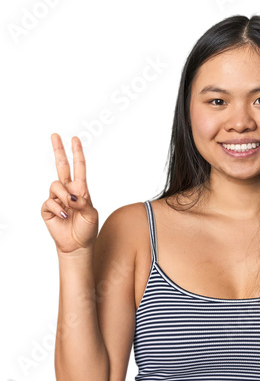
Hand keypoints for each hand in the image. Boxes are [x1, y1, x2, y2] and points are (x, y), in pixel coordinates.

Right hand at [41, 133, 98, 254]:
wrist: (78, 245)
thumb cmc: (87, 229)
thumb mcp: (92, 215)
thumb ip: (84, 202)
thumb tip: (71, 196)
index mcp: (81, 190)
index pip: (79, 167)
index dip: (77, 153)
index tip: (75, 139)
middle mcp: (68, 191)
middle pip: (62, 166)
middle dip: (58, 150)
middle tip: (55, 135)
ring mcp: (57, 198)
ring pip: (55, 185)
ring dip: (64, 196)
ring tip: (70, 209)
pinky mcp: (48, 208)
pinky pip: (50, 201)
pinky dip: (58, 208)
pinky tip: (64, 216)